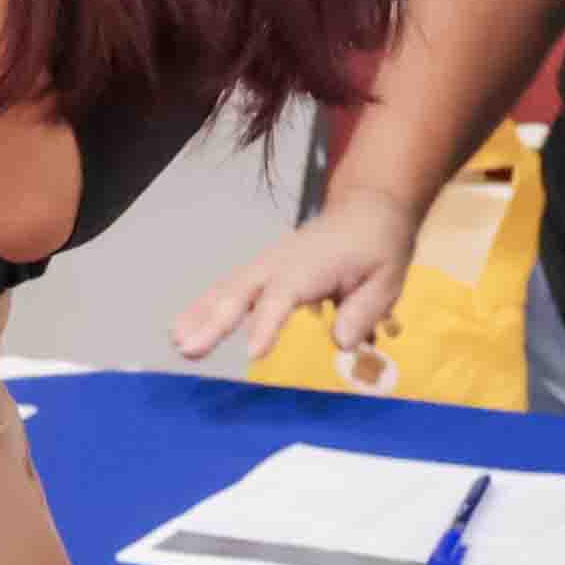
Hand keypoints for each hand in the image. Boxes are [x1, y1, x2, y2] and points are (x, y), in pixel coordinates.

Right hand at [171, 186, 426, 379]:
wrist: (367, 211)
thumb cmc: (378, 248)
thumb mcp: (387, 279)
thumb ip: (364, 310)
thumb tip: (341, 343)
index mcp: (311, 266)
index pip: (283, 296)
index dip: (267, 323)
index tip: (252, 352)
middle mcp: (280, 262)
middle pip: (241, 291)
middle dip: (214, 321)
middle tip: (189, 349)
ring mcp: (266, 264)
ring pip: (227, 289)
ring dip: (199, 314)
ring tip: (176, 342)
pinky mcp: (261, 270)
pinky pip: (228, 288)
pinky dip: (203, 307)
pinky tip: (181, 327)